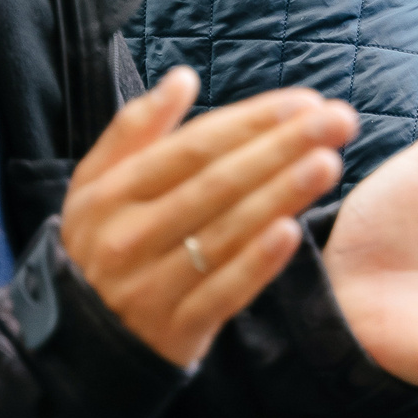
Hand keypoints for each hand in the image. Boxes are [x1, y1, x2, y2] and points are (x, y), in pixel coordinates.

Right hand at [60, 68, 359, 368]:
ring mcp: (152, 285)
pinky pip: (222, 293)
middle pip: (218, 183)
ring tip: (328, 164)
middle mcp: (130, 235)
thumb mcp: (97, 182)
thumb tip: (182, 78)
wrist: (79, 338)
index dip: (252, 121)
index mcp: (114, 192)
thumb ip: (136, 128)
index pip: (194, 147)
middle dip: (283, 148)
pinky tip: (292, 232)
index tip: (305, 102)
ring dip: (281, 196)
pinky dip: (257, 263)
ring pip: (226, 233)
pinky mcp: (175, 330)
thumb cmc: (101, 241)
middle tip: (338, 122)